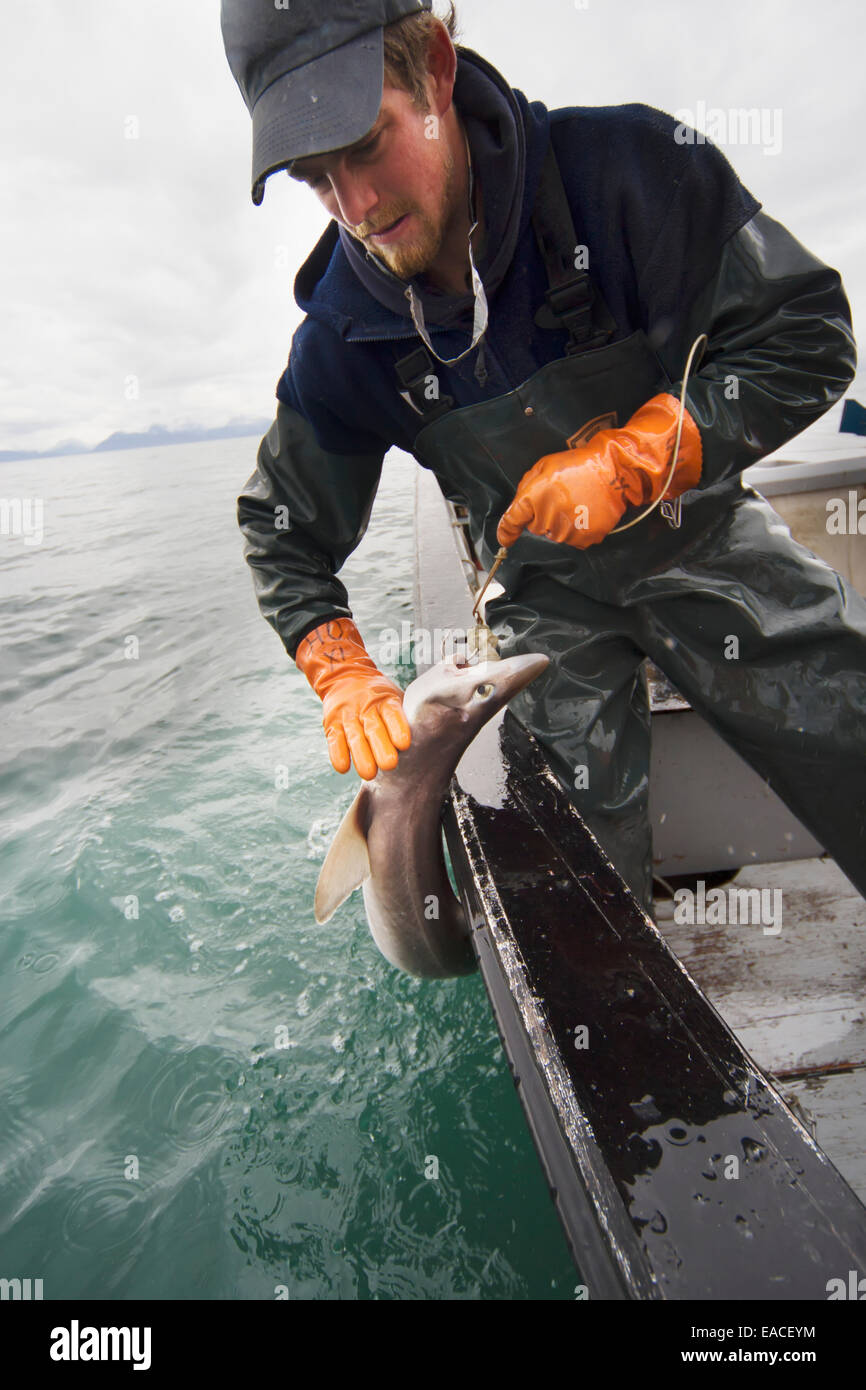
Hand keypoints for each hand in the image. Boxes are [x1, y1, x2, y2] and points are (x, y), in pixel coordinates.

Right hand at [295, 618, 410, 779]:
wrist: (345, 676)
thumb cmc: (377, 695)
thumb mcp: (394, 696)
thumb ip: (406, 715)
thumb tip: (429, 737)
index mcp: (385, 699)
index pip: (392, 713)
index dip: (398, 728)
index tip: (404, 744)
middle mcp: (365, 706)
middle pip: (374, 728)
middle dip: (381, 747)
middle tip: (389, 765)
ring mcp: (347, 715)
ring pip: (354, 736)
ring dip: (361, 756)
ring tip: (369, 774)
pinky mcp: (331, 724)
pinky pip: (334, 740)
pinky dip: (338, 754)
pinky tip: (344, 767)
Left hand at [497, 392, 701, 550]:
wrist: (613, 471)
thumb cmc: (578, 465)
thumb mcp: (544, 465)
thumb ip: (527, 486)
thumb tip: (519, 506)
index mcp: (533, 498)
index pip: (512, 522)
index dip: (506, 532)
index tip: (505, 540)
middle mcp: (547, 518)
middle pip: (537, 527)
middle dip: (543, 514)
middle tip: (561, 495)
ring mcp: (567, 531)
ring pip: (556, 534)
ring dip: (562, 522)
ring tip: (577, 501)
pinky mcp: (584, 539)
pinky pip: (574, 538)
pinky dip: (579, 527)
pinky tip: (587, 510)